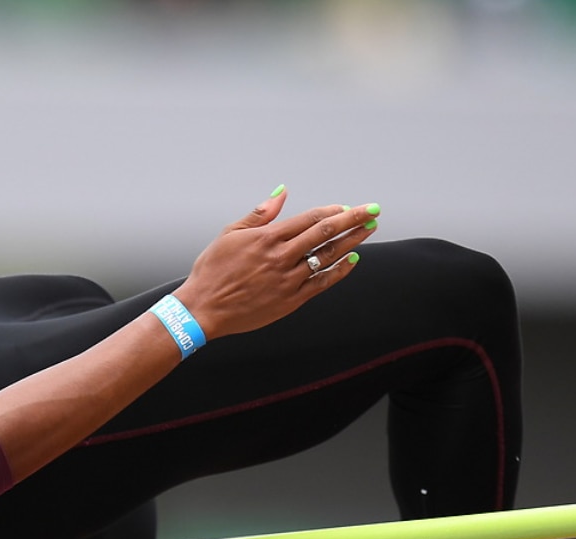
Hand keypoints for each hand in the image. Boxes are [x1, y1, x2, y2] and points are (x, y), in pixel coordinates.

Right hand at [174, 188, 378, 340]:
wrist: (203, 309)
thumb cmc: (212, 271)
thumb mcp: (230, 234)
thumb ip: (259, 214)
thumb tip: (281, 193)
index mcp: (267, 238)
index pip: (310, 219)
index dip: (333, 211)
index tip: (347, 207)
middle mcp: (281, 257)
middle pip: (326, 233)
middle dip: (353, 220)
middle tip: (372, 211)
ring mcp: (288, 280)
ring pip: (328, 256)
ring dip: (352, 242)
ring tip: (368, 231)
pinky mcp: (289, 300)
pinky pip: (321, 283)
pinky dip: (339, 271)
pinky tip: (352, 261)